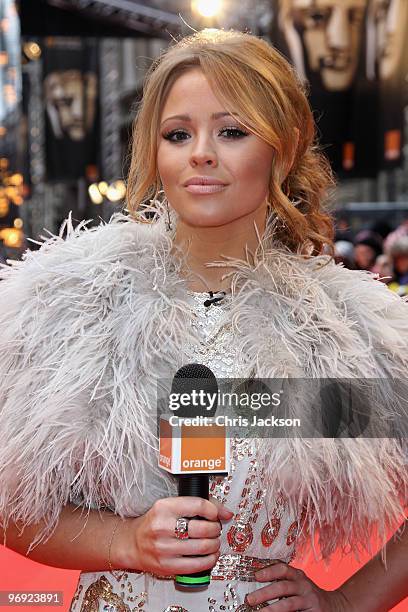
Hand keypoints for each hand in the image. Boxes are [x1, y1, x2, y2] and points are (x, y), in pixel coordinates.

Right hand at [114, 495, 233, 575]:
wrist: (133, 543)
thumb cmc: (156, 523)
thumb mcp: (171, 506)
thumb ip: (199, 505)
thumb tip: (226, 513)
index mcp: (164, 507)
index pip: (198, 505)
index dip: (213, 510)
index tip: (214, 514)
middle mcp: (162, 527)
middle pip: (203, 528)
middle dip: (215, 529)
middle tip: (215, 529)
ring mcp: (164, 548)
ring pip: (202, 547)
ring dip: (215, 544)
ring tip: (213, 541)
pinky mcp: (166, 566)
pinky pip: (196, 565)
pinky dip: (210, 560)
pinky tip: (210, 555)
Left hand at [244, 561, 350, 610]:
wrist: (335, 606)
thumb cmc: (307, 595)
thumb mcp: (298, 585)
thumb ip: (283, 584)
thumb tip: (256, 589)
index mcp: (298, 575)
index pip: (283, 569)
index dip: (269, 571)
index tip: (256, 576)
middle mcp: (304, 586)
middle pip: (283, 587)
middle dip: (265, 593)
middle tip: (250, 599)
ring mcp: (310, 600)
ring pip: (289, 604)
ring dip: (273, 609)